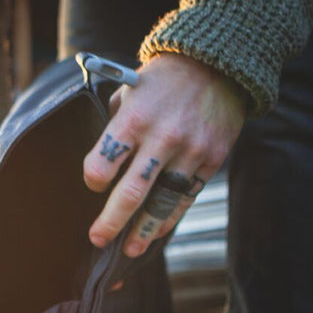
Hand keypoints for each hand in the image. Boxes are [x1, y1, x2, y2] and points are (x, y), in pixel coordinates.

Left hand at [83, 53, 245, 256]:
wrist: (219, 61)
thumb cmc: (163, 78)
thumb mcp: (130, 90)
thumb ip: (115, 125)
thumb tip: (103, 161)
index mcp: (133, 119)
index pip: (102, 164)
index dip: (93, 181)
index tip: (93, 185)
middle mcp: (162, 137)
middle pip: (130, 193)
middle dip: (111, 223)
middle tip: (97, 240)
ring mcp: (190, 151)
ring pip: (162, 203)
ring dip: (143, 232)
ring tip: (129, 251)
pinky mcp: (212, 159)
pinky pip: (186, 196)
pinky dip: (170, 217)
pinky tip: (156, 231)